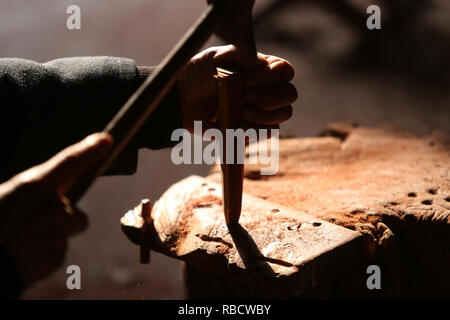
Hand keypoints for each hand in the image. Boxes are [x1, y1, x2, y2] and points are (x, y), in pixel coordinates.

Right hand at [0, 133, 111, 287]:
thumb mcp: (5, 196)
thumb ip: (33, 193)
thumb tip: (54, 194)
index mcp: (32, 187)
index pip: (69, 162)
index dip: (89, 150)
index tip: (106, 140)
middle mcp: (51, 208)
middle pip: (74, 212)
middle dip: (60, 219)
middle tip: (31, 225)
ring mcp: (58, 232)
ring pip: (66, 232)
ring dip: (51, 236)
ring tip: (22, 241)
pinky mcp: (57, 255)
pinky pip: (58, 249)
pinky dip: (44, 253)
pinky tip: (24, 255)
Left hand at [177, 45, 297, 132]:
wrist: (181, 101)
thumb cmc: (198, 75)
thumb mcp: (214, 57)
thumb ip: (238, 55)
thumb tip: (262, 63)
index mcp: (261, 69)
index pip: (285, 71)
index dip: (272, 77)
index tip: (248, 80)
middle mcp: (266, 89)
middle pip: (289, 95)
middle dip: (270, 97)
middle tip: (246, 96)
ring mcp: (261, 111)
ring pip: (283, 115)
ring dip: (265, 115)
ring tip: (243, 112)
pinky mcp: (252, 129)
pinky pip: (268, 133)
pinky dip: (255, 131)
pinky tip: (237, 126)